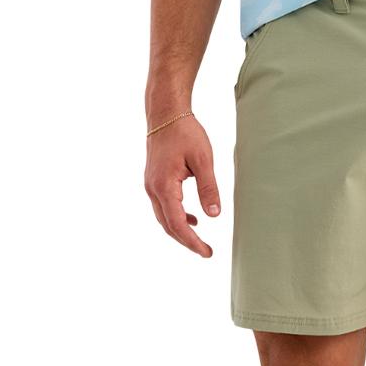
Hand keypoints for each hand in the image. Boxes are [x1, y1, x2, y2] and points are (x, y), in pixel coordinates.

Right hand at [144, 114, 219, 257]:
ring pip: (164, 218)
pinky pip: (164, 207)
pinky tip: (193, 219)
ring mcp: (151, 185)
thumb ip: (209, 189)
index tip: (207, 252)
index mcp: (164, 186)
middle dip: (187, 241)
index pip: (178, 224)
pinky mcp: (154, 181)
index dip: (192, 241)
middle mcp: (153, 189)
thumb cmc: (185, 132)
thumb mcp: (203, 160)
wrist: (165, 113)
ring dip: (181, 231)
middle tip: (206, 252)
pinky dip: (177, 218)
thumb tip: (214, 215)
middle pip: (168, 226)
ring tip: (200, 241)